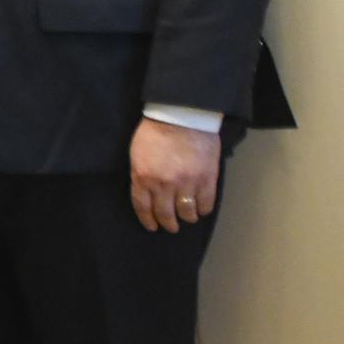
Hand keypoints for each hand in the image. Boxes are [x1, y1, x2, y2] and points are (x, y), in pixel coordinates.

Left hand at [128, 117, 220, 232]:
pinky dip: (203, 209)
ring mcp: (187, 183)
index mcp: (143, 178)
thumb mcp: (136, 155)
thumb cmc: (155, 132)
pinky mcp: (207, 179)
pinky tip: (201, 209)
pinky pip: (206, 203)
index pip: (143, 208)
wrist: (182, 116)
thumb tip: (146, 194)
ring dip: (186, 218)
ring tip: (187, 217)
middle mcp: (164, 185)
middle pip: (166, 214)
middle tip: (171, 227)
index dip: (148, 220)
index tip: (152, 226)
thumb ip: (140, 176)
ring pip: (187, 212)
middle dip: (168, 224)